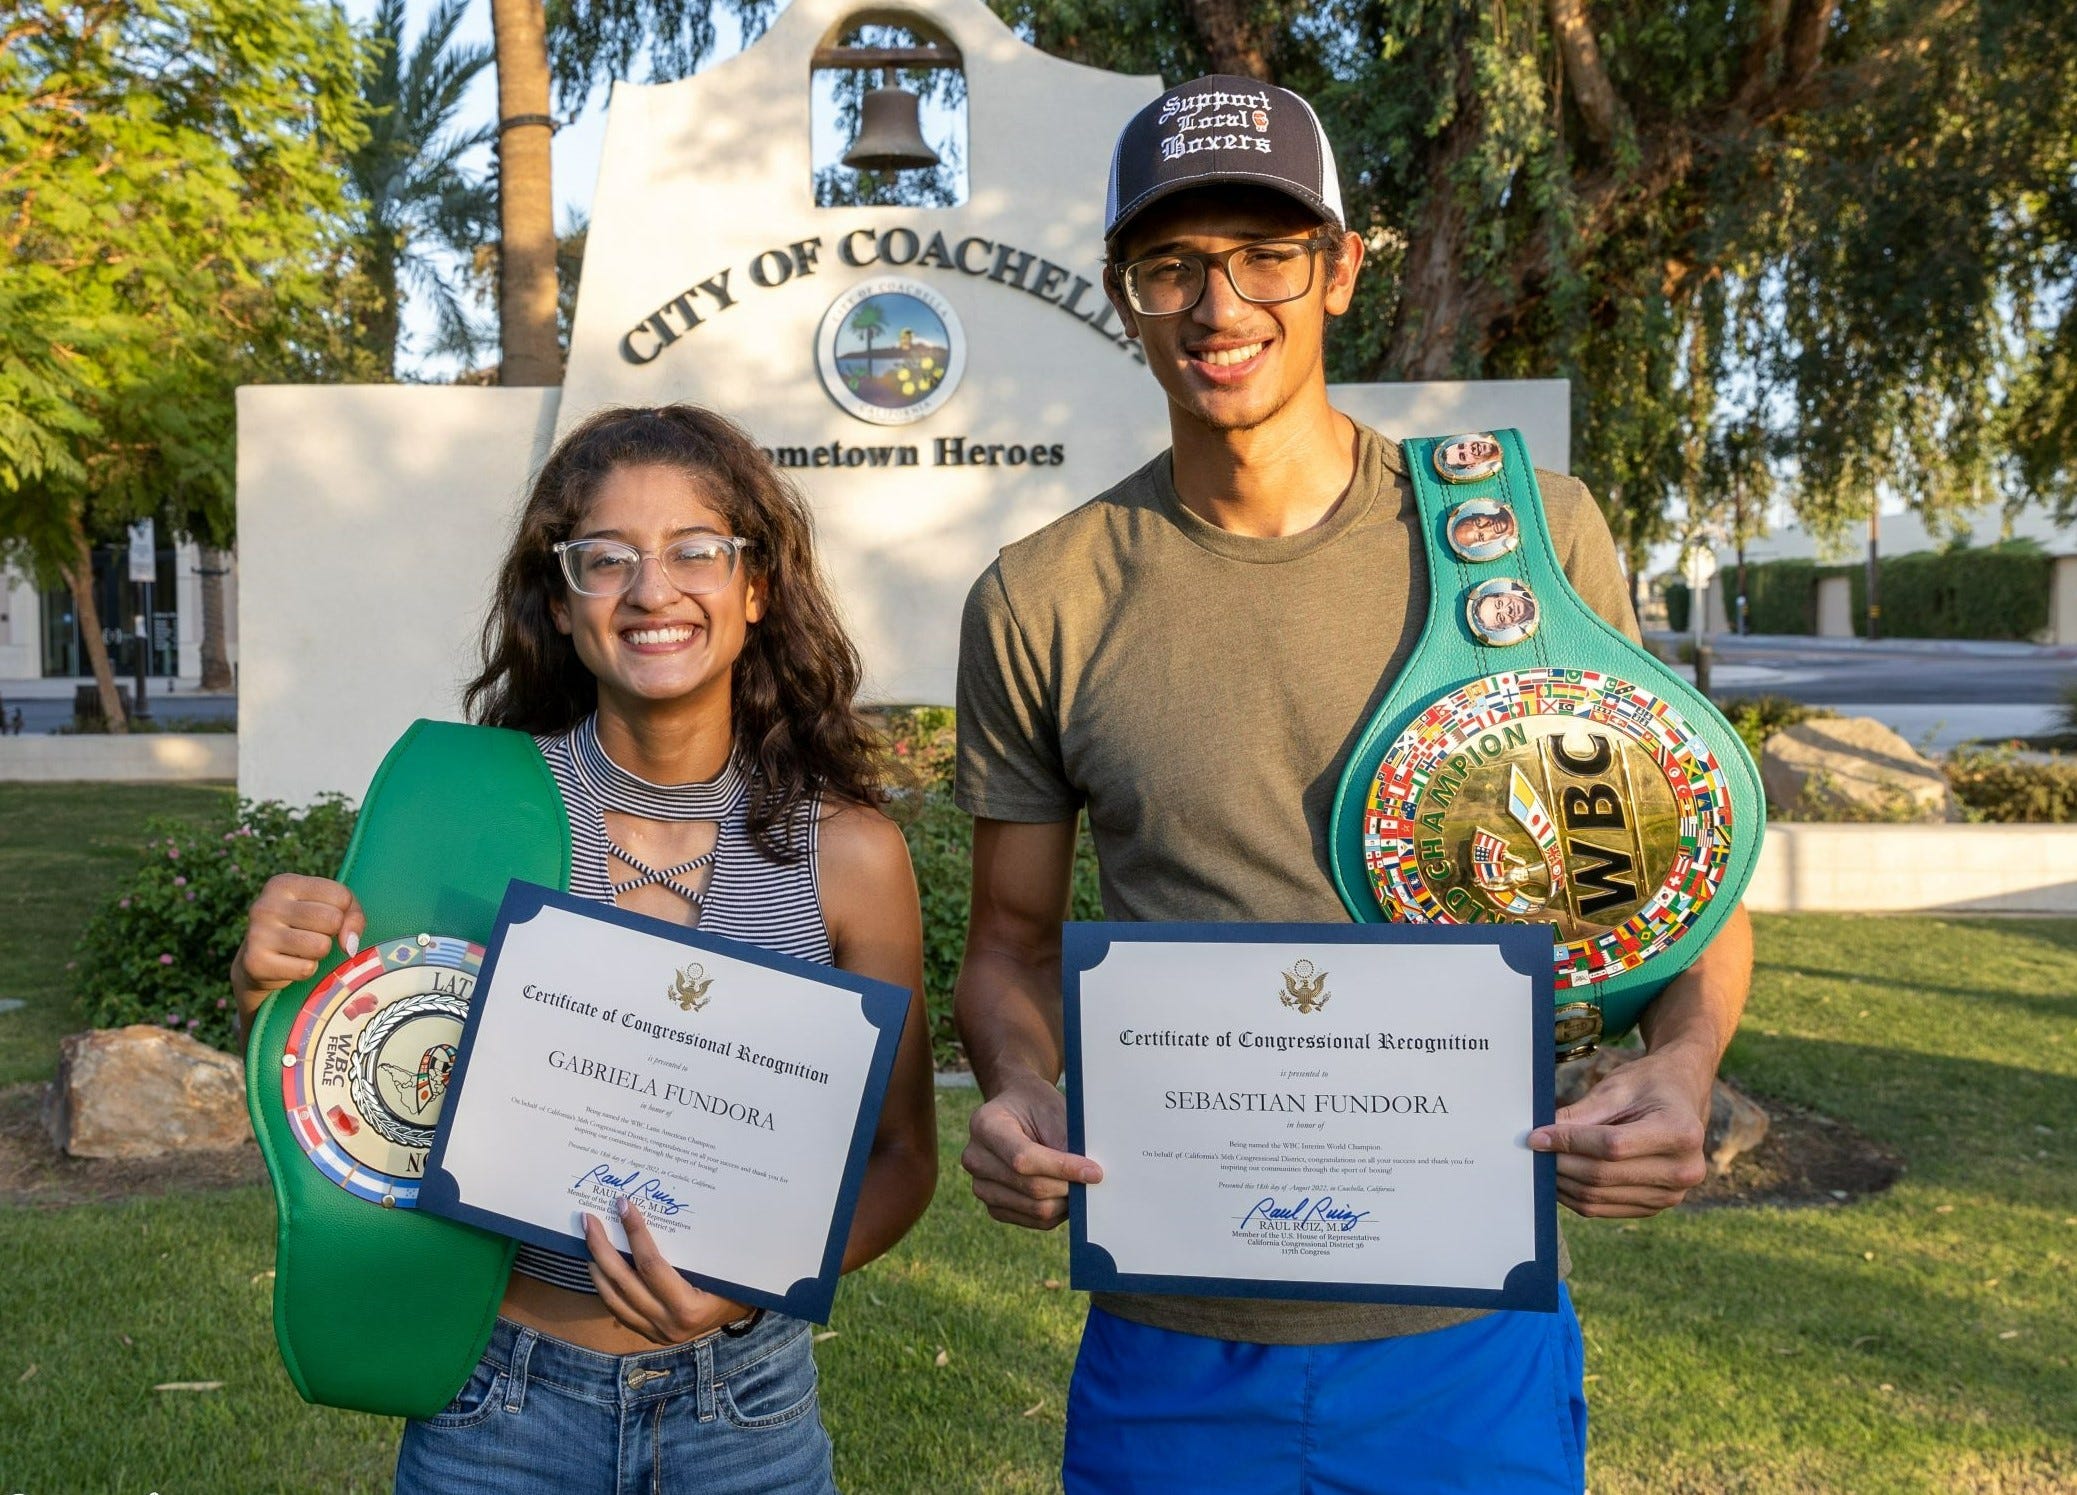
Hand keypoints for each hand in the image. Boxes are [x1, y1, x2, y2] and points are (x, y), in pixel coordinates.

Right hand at [231, 875, 365, 1025]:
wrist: (259, 961)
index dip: (344, 912)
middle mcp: (266, 905)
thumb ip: (352, 914)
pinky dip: (305, 970)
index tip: (325, 917)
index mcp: (283, 884)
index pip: (340, 896)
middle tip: (313, 935)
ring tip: (302, 949)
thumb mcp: (328, 907)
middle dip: (332, 933)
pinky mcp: (255, 962)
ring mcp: (257, 933)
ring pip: (321, 946)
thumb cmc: (304, 927)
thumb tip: (349, 944)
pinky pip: (306, 969)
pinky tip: (290, 963)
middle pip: (332, 919)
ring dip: (319, 953)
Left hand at [584, 1197, 751, 1343]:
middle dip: (601, 1247)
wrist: (740, 1315)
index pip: (651, 1265)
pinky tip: (598, 1266)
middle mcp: (667, 1323)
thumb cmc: (735, 1283)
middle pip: (623, 1281)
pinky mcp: (648, 1334)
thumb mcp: (720, 1266)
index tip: (623, 1205)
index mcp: (688, 1306)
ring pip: (613, 1298)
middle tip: (588, 1219)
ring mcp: (655, 1332)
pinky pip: (617, 1309)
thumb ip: (693, 1247)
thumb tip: (662, 1209)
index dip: (635, 1233)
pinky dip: (605, 1286)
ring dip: (596, 1266)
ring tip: (588, 1239)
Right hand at [960, 1072, 1100, 1229]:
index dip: (1062, 1167)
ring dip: (1065, 1200)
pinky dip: (1057, 1212)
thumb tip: (1088, 1178)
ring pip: (1035, 1208)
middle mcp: (975, 1158)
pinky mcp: (993, 1206)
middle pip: (1031, 1187)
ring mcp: (980, 1186)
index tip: (1095, 1171)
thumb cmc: (1037, 1107)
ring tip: (1079, 1183)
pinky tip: (1065, 1193)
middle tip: (1094, 1178)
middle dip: (1068, 1185)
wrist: (1016, 1111)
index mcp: (985, 1125)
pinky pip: (1033, 1221)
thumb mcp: (1053, 1111)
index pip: (1024, 1158)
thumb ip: (1066, 1143)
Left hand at [1529, 1047, 1712, 1217]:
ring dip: (1562, 1182)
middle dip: (1560, 1163)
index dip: (1569, 1141)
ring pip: (1599, 1197)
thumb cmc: (1650, 1085)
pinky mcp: (1655, 1206)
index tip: (1537, 1136)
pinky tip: (1560, 1176)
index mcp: (1681, 1132)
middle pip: (1603, 1175)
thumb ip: (1580, 1115)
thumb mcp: (1618, 1088)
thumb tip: (1540, 1136)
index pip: (1612, 1145)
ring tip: (1542, 1162)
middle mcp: (1684, 1170)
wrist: (1681, 1098)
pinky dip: (1575, 1195)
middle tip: (1532, 1150)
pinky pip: (1604, 1208)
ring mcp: (1672, 1195)